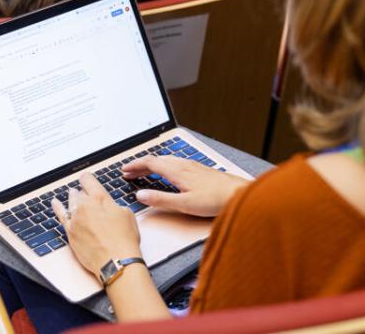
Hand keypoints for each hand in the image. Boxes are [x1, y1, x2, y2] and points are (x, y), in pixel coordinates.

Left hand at [52, 174, 141, 278]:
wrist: (116, 261)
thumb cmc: (124, 239)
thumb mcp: (126, 213)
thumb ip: (112, 205)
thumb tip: (107, 206)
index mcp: (100, 198)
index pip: (88, 180)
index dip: (88, 179)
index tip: (87, 179)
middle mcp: (85, 206)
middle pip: (79, 192)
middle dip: (84, 193)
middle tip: (89, 196)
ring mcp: (76, 219)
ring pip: (71, 203)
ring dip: (74, 199)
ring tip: (74, 195)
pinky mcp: (70, 232)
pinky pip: (61, 216)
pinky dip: (57, 208)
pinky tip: (55, 203)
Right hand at [121, 156, 248, 216]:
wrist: (240, 194)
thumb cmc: (216, 200)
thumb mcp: (184, 204)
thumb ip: (161, 200)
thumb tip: (140, 195)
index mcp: (177, 171)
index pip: (151, 162)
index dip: (135, 165)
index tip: (124, 170)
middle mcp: (184, 165)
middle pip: (157, 160)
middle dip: (141, 165)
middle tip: (128, 172)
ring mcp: (192, 166)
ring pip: (167, 161)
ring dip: (152, 165)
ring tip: (143, 173)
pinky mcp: (199, 170)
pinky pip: (175, 163)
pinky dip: (164, 167)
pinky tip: (167, 174)